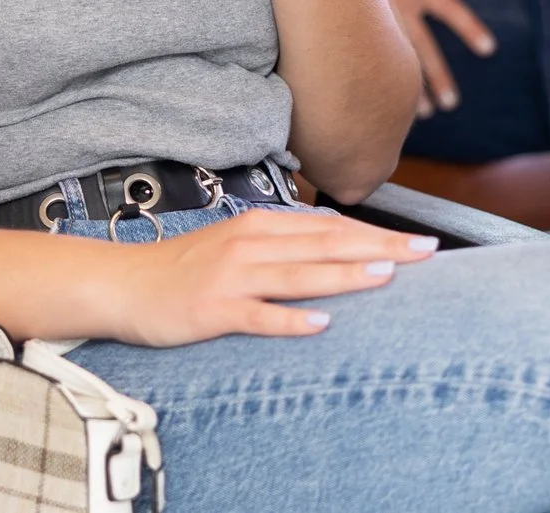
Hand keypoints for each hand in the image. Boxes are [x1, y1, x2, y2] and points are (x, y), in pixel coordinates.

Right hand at [97, 209, 436, 345]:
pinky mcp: (213, 310)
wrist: (124, 284)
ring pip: (298, 274)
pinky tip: (321, 323)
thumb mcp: (238, 245)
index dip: (379, 233)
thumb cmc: (186, 268)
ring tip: (385, 275)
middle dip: (379, 248)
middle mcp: (250, 244)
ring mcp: (232, 276)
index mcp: (261, 226)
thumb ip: (284, 246)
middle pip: (326, 245)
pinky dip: (290, 319)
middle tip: (426, 254)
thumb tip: (339, 250)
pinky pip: (257, 316)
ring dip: (343, 274)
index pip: (331, 228)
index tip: (422, 241)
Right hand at [380, 0, 492, 116]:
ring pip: (398, 62)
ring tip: (426, 113)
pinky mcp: (355, 31)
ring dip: (411, 89)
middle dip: (439, 77)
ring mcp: (376, 22)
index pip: (451, 10)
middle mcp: (399, 8)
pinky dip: (384, 81)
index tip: (489, 49)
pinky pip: (372, 61)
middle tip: (452, 104)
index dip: (471, 29)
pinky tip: (387, 101)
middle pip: (424, 48)